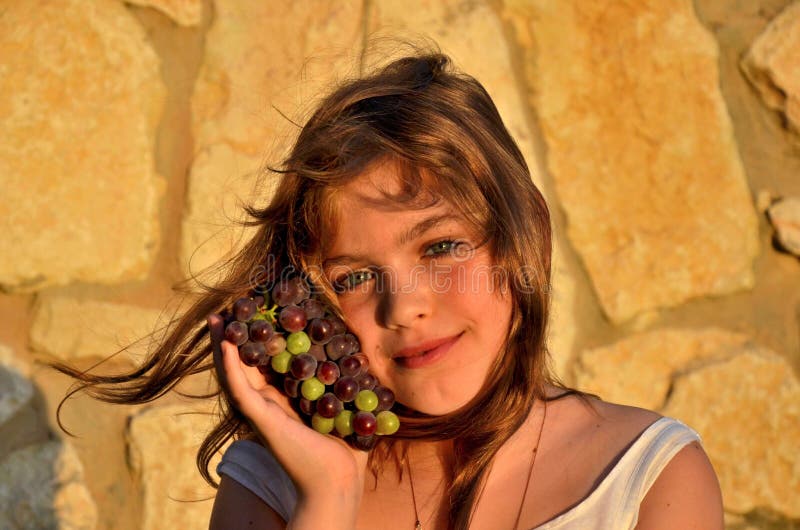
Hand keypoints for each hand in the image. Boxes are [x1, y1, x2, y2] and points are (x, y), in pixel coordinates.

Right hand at [208, 314, 367, 526]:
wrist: (338, 479)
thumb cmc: (345, 445)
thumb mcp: (341, 401)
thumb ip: (343, 380)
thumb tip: (360, 351)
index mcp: (284, 398)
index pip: (265, 362)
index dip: (257, 338)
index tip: (256, 311)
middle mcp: (268, 402)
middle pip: (244, 363)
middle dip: (234, 336)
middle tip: (225, 309)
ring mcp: (262, 411)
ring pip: (235, 373)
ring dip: (223, 345)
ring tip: (216, 320)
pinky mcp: (261, 420)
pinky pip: (241, 390)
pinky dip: (231, 367)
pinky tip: (225, 345)